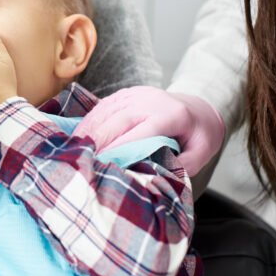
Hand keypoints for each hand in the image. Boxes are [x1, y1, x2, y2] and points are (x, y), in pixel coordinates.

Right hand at [71, 87, 223, 175]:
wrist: (199, 106)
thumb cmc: (198, 133)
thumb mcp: (201, 153)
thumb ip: (182, 167)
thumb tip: (156, 181)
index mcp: (171, 115)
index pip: (141, 131)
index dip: (121, 147)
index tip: (103, 163)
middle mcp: (151, 100)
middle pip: (119, 119)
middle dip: (98, 139)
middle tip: (81, 158)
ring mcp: (136, 94)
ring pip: (107, 111)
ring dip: (89, 129)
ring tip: (74, 148)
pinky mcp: (125, 94)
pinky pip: (103, 106)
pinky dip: (89, 121)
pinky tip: (79, 135)